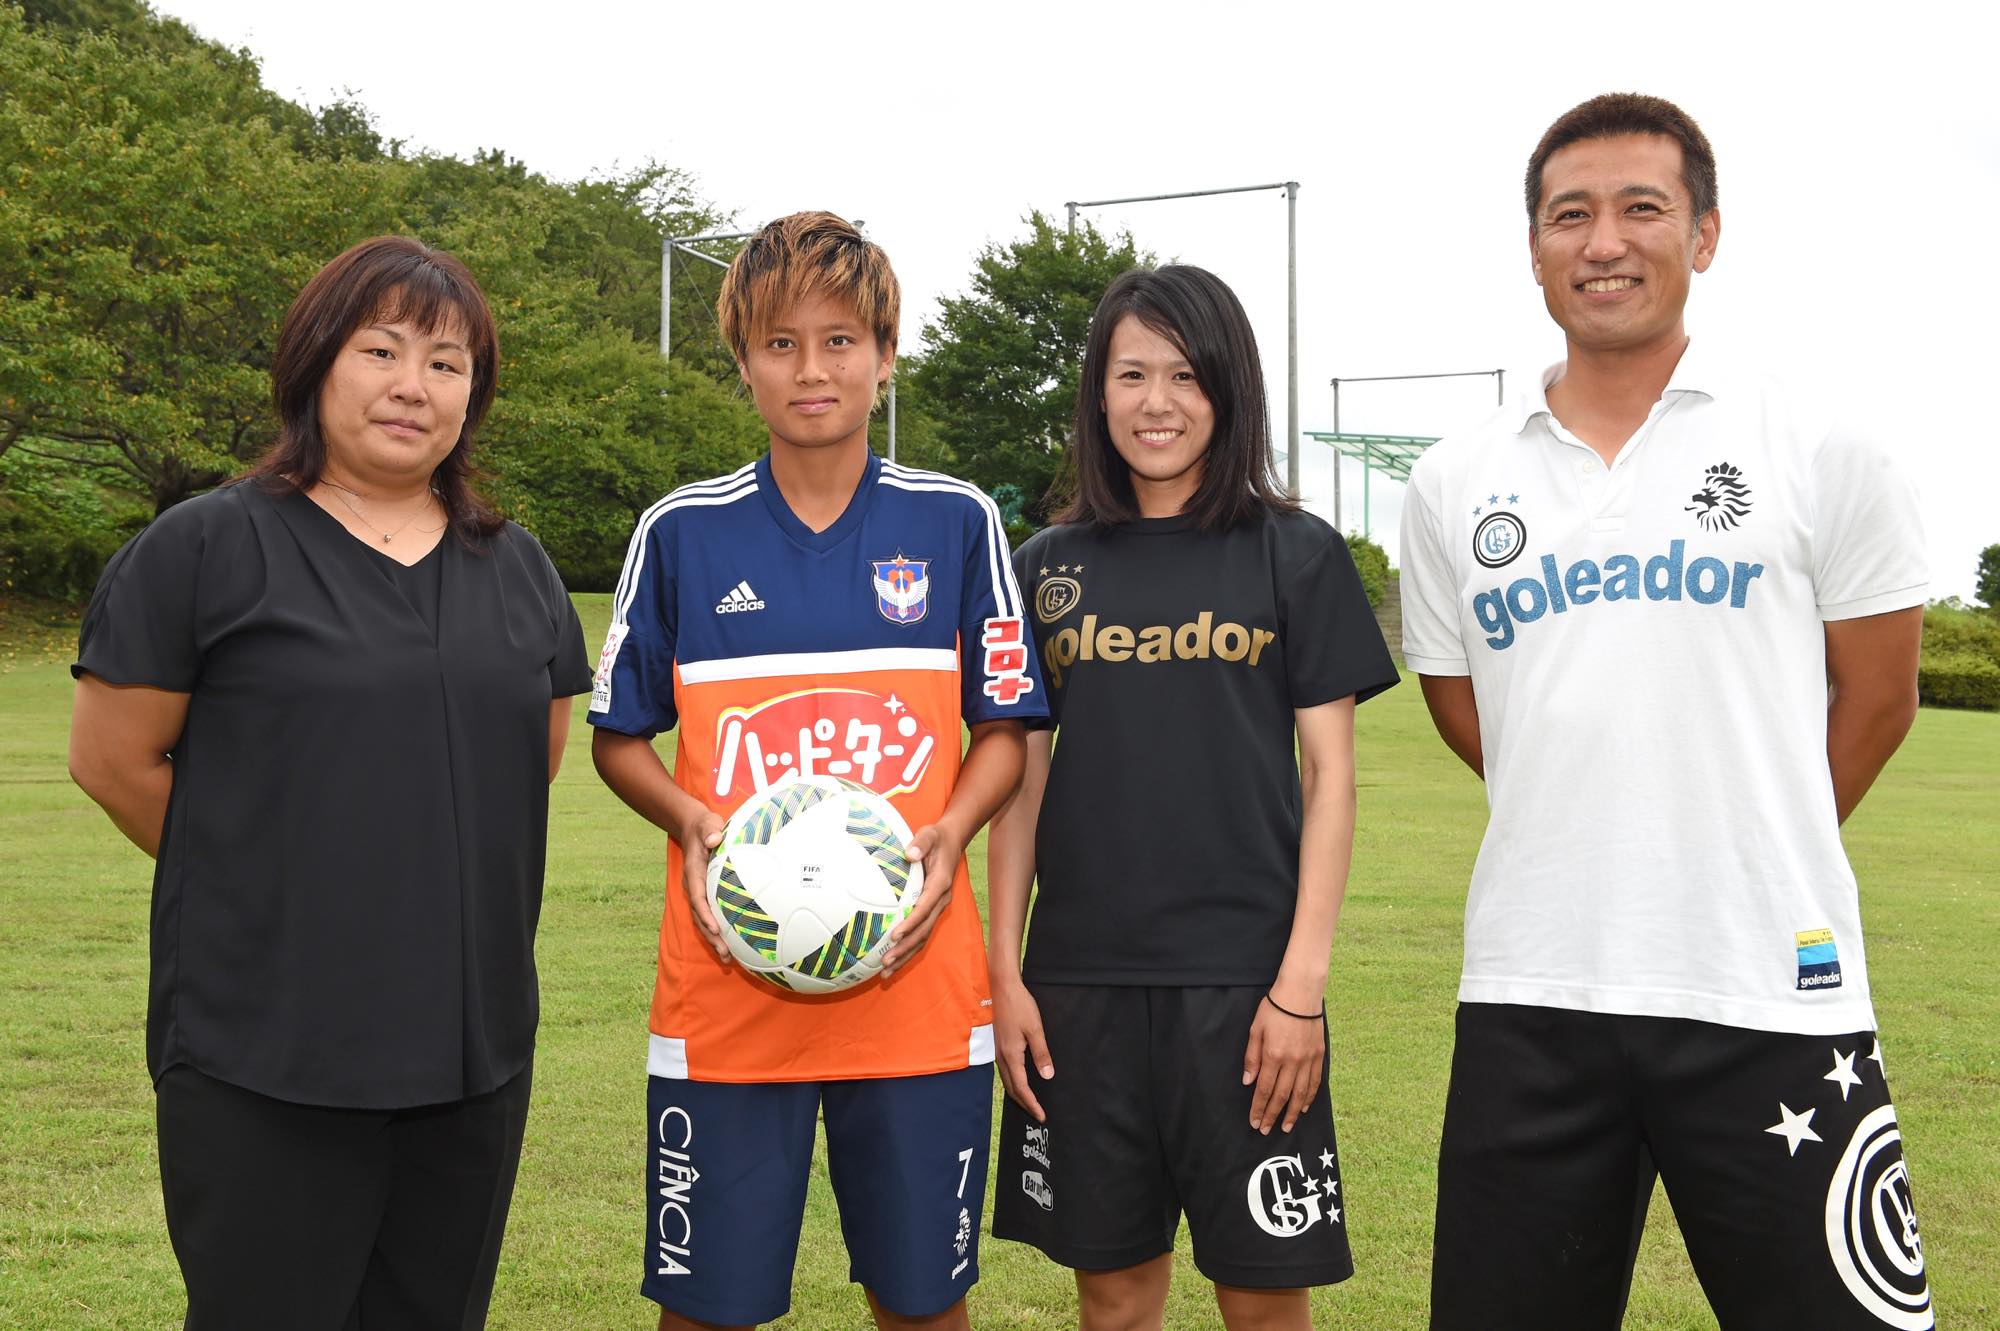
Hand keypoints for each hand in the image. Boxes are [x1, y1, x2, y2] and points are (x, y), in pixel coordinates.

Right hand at [678, 810, 729, 962]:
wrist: (695, 828)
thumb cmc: (705, 826)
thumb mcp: (707, 823)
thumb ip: (710, 830)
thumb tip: (714, 838)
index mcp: (694, 873)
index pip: (698, 897)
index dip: (705, 914)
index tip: (714, 928)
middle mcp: (694, 887)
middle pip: (700, 916)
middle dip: (711, 936)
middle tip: (725, 953)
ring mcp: (699, 893)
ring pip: (704, 921)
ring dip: (715, 940)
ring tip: (728, 959)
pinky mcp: (707, 895)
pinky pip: (711, 916)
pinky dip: (719, 932)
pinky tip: (734, 946)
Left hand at [880, 821, 965, 975]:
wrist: (952, 841)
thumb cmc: (936, 838)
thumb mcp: (929, 834)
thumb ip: (921, 842)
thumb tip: (909, 853)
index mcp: (940, 884)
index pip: (925, 908)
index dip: (911, 923)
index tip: (894, 935)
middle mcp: (941, 900)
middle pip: (924, 930)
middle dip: (905, 947)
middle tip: (886, 961)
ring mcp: (937, 907)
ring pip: (923, 937)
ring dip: (906, 954)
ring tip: (886, 971)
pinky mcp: (932, 910)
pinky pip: (921, 933)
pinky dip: (908, 948)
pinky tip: (894, 959)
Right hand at [992, 972, 1053, 1120]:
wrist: (1001, 987)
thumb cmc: (1019, 1006)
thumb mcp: (1035, 1029)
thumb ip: (1041, 1054)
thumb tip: (1047, 1076)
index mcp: (1011, 1055)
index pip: (1022, 1088)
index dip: (1032, 1104)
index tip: (1042, 1116)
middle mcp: (1001, 1057)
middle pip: (1011, 1089)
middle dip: (1024, 1104)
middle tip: (1037, 1114)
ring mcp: (997, 1051)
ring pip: (1006, 1081)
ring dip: (1018, 1095)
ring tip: (1029, 1103)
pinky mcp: (998, 1045)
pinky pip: (1004, 1071)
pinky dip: (1013, 1083)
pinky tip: (1019, 1080)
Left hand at [1242, 988, 1325, 1134]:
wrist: (1300, 993)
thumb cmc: (1274, 1008)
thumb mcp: (1255, 1029)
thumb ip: (1252, 1057)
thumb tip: (1248, 1082)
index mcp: (1273, 1055)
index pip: (1264, 1089)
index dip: (1259, 1108)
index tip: (1255, 1122)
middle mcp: (1292, 1061)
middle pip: (1281, 1096)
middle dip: (1272, 1115)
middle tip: (1266, 1130)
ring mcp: (1307, 1059)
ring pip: (1300, 1094)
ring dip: (1291, 1113)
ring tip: (1285, 1126)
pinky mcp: (1319, 1055)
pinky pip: (1314, 1082)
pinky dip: (1309, 1097)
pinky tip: (1302, 1107)